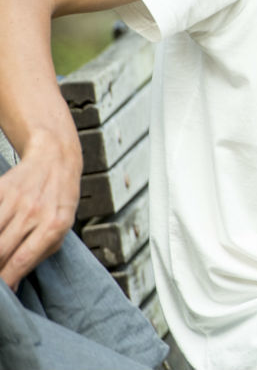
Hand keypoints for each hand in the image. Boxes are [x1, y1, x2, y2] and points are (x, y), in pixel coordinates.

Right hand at [0, 132, 81, 289]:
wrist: (56, 159)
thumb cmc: (59, 200)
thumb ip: (37, 257)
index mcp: (54, 225)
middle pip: (0, 251)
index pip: (20, 261)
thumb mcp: (61, 229)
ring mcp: (16, 199)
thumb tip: (12, 287)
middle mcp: (35, 211)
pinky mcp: (0, 188)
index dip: (3, 282)